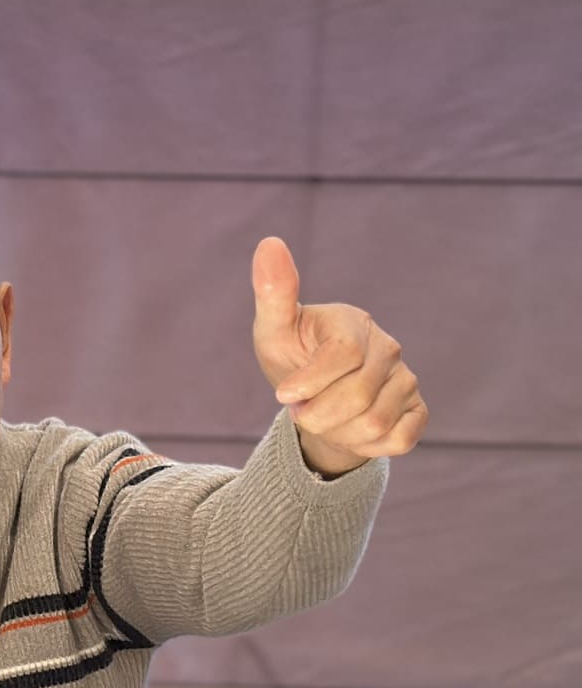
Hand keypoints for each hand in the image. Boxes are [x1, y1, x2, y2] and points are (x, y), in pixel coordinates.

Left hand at [251, 237, 427, 476]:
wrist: (314, 400)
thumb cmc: (291, 357)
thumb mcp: (273, 330)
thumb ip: (273, 292)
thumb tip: (270, 242)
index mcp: (355, 323)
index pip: (342, 356)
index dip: (308, 382)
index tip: (283, 394)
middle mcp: (388, 348)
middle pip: (355, 397)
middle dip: (315, 413)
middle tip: (302, 408)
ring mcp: (408, 380)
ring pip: (372, 424)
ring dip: (335, 431)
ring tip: (324, 415)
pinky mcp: (418, 411)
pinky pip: (395, 441)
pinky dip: (362, 446)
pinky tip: (349, 428)